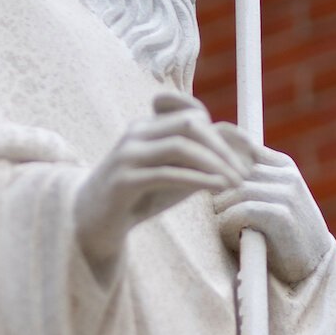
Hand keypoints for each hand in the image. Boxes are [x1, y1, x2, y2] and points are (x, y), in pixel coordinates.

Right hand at [74, 91, 238, 271]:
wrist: (93, 221)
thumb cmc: (138, 197)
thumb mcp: (172, 176)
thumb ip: (197, 164)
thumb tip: (236, 158)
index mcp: (147, 127)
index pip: (190, 113)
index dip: (219, 133)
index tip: (240, 157)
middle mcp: (136, 134)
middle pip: (189, 125)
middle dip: (221, 148)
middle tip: (243, 173)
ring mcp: (127, 156)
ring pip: (179, 146)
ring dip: (214, 164)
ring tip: (235, 182)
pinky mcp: (123, 181)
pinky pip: (166, 173)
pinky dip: (197, 179)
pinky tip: (217, 187)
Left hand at [212, 129, 332, 283]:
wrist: (314, 265)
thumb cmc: (281, 233)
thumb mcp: (269, 199)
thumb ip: (247, 182)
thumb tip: (204, 168)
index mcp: (282, 165)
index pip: (240, 145)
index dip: (215, 158)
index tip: (200, 178)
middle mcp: (286, 175)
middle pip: (232, 170)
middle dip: (214, 191)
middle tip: (211, 213)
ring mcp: (288, 193)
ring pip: (235, 191)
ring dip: (221, 211)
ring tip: (223, 228)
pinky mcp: (283, 216)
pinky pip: (242, 211)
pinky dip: (229, 225)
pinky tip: (232, 238)